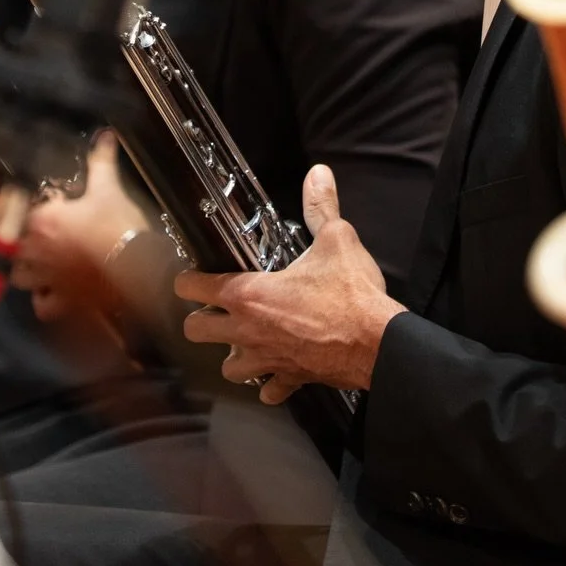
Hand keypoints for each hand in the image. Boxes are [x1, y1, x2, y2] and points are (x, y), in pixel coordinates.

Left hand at [0, 133, 151, 324]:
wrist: (141, 271)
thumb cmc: (120, 228)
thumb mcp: (109, 190)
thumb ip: (100, 161)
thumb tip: (104, 136)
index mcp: (37, 222)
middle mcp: (32, 253)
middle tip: (9, 222)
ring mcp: (44, 280)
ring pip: (14, 276)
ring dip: (19, 264)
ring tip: (32, 251)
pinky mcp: (62, 301)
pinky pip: (41, 304)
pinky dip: (42, 297)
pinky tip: (50, 286)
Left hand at [175, 166, 404, 403]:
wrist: (378, 344)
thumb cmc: (351, 293)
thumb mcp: (336, 240)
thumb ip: (321, 207)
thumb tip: (319, 174)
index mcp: (249, 294)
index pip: (194, 288)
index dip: (188, 280)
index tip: (191, 277)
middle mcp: (248, 331)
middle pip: (195, 331)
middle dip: (201, 320)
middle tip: (217, 309)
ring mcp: (267, 359)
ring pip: (228, 368)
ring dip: (232, 355)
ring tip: (245, 341)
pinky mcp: (289, 380)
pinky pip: (268, 391)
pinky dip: (269, 383)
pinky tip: (277, 371)